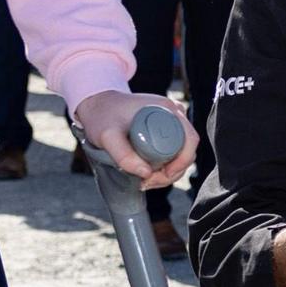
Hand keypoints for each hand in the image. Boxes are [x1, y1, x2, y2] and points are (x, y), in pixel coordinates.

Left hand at [72, 89, 191, 189]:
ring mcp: (169, 122)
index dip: (182, 161)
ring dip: (167, 172)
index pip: (190, 139)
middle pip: (186, 150)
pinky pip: (171, 151)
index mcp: (167, 110)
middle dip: (172, 171)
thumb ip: (123, 155)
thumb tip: (146, 174)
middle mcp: (173, 115)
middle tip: (148, 181)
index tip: (163, 175)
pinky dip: (163, 166)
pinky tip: (146, 173)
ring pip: (179, 154)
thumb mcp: (107, 136)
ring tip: (144, 180)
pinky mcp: (163, 130)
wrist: (95, 104)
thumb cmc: (102, 115)